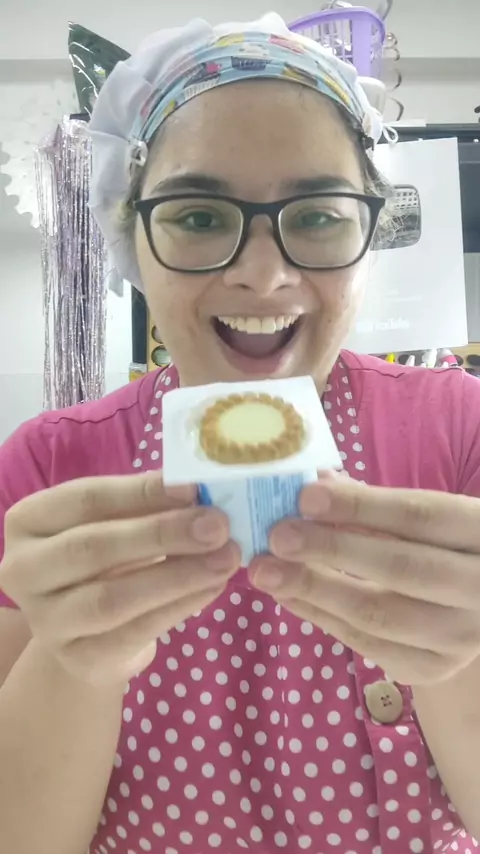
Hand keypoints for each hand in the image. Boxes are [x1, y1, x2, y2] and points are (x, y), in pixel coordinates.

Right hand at [0, 474, 239, 685]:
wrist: (89, 628)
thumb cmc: (107, 557)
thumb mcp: (117, 522)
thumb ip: (148, 504)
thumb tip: (201, 488)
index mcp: (29, 521)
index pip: (85, 500)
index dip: (142, 492)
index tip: (195, 487)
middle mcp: (23, 570)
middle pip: (93, 548)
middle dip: (162, 534)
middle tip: (217, 526)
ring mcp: (46, 621)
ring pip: (112, 598)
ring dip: (177, 576)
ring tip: (226, 558)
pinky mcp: (77, 659)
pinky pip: (133, 633)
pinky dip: (179, 608)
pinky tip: (213, 588)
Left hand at [250, 475, 479, 685]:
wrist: (478, 608)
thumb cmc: (442, 547)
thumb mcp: (426, 518)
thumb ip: (374, 502)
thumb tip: (314, 483)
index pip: (421, 517)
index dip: (363, 506)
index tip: (307, 496)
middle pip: (401, 568)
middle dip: (331, 549)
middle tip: (278, 536)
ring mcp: (460, 639)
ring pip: (379, 615)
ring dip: (314, 589)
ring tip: (266, 569)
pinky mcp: (431, 669)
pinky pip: (367, 644)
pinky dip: (320, 617)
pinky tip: (287, 593)